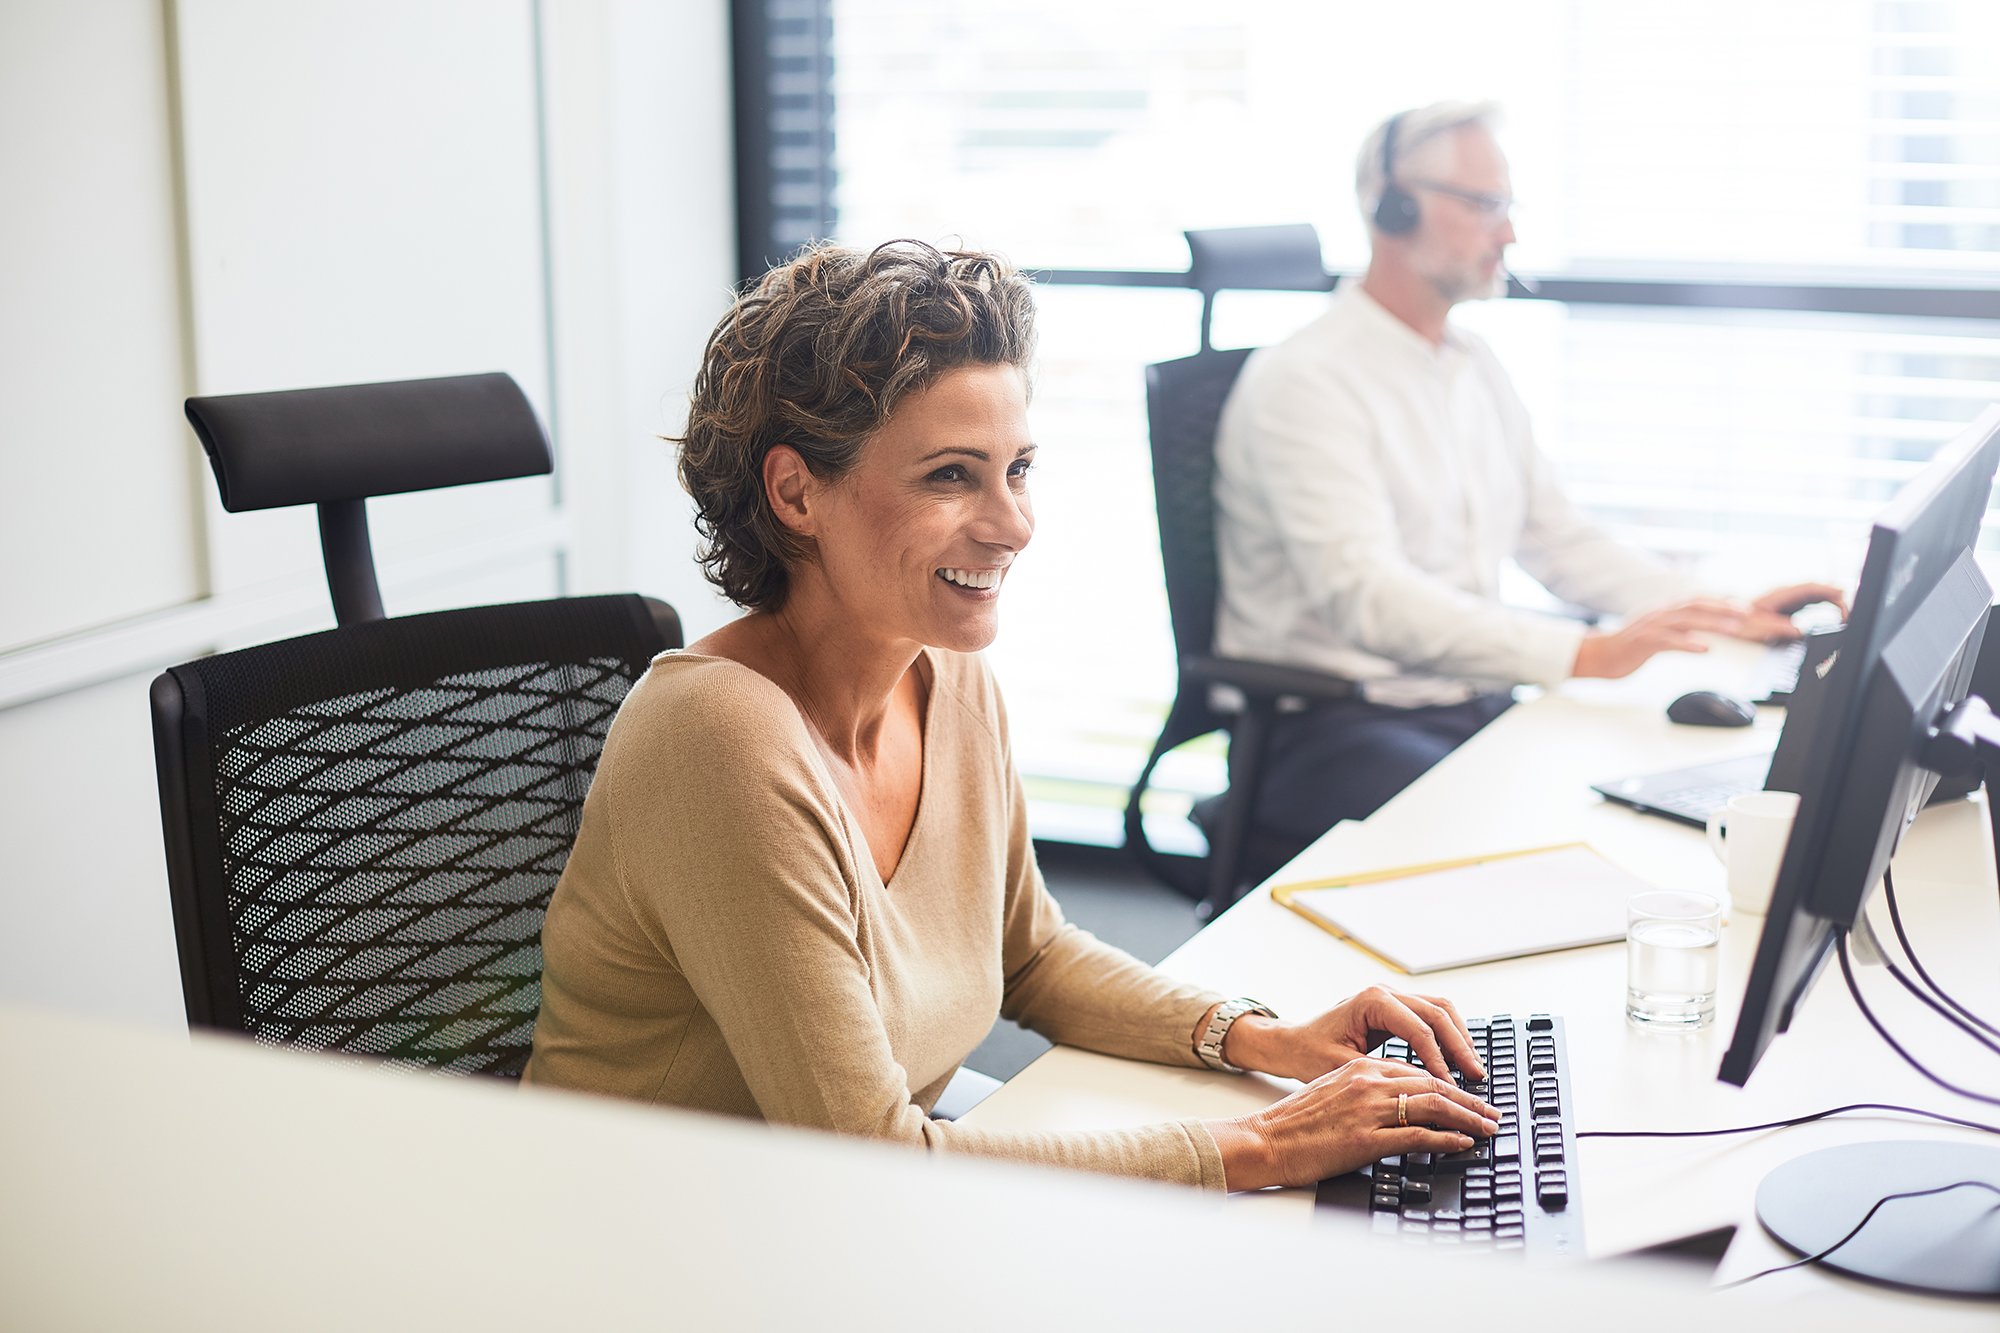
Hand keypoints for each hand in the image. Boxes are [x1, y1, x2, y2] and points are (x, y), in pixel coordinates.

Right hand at [1209, 1058, 1499, 1189]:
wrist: (1264, 1140)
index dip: (1448, 1083)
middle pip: (1432, 1085)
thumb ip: (1363, 1091)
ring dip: (1466, 1117)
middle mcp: (1367, 1083)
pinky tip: (1462, 1143)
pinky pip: (1417, 1136)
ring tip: (1486, 1128)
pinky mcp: (1366, 1139)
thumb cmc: (1292, 1122)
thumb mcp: (1331, 1092)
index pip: (1416, 1071)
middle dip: (1468, 1100)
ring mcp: (1368, 1110)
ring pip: (1432, 1106)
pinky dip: (1446, 1139)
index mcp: (1359, 1069)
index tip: (1467, 1097)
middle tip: (1491, 1113)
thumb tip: (1395, 1103)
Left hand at [1224, 984, 1484, 1083]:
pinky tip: (1457, 1059)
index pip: (1419, 1029)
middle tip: (1477, 1077)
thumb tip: (1420, 1089)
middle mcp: (1385, 992)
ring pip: (1440, 1010)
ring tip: (1474, 1069)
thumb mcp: (1343, 1068)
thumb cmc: (1309, 1054)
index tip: (1453, 1086)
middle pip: (1438, 1013)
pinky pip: (1430, 1016)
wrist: (1291, 1043)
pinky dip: (1448, 1035)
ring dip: (1460, 1038)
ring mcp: (1391, 997)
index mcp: (1372, 1001)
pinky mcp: (1395, 1009)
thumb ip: (1382, 1073)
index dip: (1440, 1060)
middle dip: (1460, 1046)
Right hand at [1570, 598, 1751, 678]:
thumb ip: (1680, 627)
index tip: (1747, 608)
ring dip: (1712, 622)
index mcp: (1666, 612)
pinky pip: (1668, 641)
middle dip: (1724, 608)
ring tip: (1734, 628)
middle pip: (1696, 605)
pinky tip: (1703, 648)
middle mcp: (1660, 614)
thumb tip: (1705, 626)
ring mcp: (1651, 627)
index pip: (1699, 602)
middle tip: (1747, 613)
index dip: (1723, 602)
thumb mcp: (1659, 633)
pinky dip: (1687, 643)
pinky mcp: (1642, 642)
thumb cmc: (1629, 647)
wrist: (1596, 656)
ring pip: (1685, 619)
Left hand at [1747, 582, 1846, 638]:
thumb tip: (1800, 631)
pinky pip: (1811, 601)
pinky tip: (1833, 611)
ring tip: (1846, 613)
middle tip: (1848, 612)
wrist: (1727, 620)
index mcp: (1779, 594)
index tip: (1841, 594)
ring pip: (1815, 595)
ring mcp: (1787, 598)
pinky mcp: (1788, 606)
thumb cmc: (1739, 621)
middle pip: (1816, 590)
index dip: (1827, 589)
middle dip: (1834, 596)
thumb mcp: (1758, 627)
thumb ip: (1780, 628)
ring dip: (1831, 601)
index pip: (1809, 588)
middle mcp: (1785, 593)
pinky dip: (1824, 604)